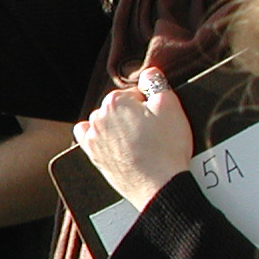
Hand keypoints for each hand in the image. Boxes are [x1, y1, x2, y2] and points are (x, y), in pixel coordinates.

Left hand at [72, 75, 192, 207]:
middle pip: (118, 107)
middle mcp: (99, 117)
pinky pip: (87, 137)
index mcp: (116, 101)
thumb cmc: (166, 149)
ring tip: (136, 140)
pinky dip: (96, 136)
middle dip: (133, 115)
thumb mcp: (171, 107)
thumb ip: (157, 83)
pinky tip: (111, 142)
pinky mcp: (93, 156)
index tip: (157, 118)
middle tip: (151, 132)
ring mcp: (93, 138)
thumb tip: (149, 73)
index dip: (149, 104)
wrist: (159, 185)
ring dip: (117, 126)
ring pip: (104, 122)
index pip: (134, 93)